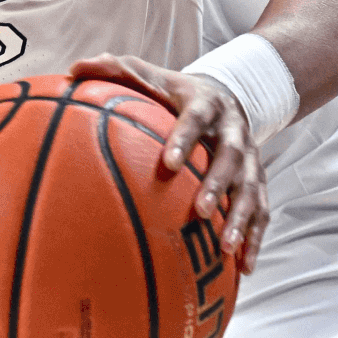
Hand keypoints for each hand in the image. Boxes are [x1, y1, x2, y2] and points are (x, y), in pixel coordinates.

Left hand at [70, 54, 268, 272]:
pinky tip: (244, 268)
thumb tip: (74, 70)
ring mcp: (250, 157)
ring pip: (252, 189)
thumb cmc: (173, 91)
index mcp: (206, 103)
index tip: (168, 163)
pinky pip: (262, 211)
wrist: (226, 93)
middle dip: (217, 184)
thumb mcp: (148, 74)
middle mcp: (233, 130)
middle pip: (231, 158)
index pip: (196, 119)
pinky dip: (256, 238)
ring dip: (242, 219)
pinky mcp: (258, 180)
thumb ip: (114, 70)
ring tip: (226, 248)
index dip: (185, 139)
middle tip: (201, 211)